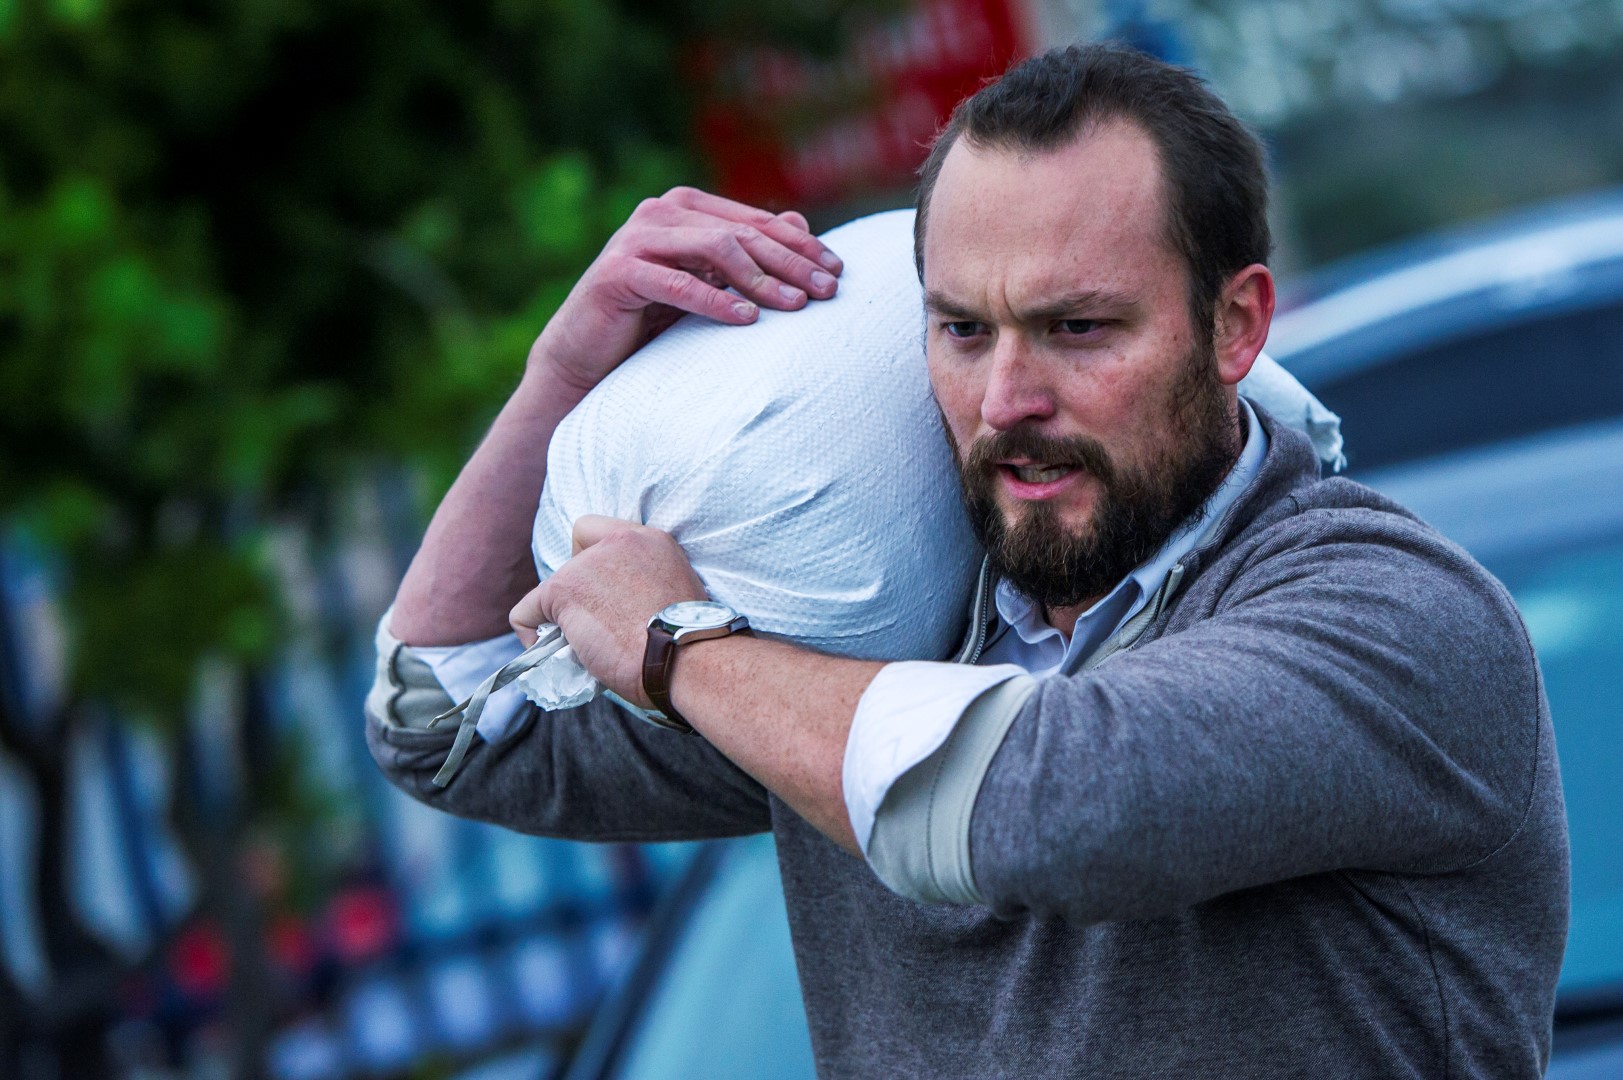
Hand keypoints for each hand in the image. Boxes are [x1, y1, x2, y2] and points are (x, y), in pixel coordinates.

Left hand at [509, 515, 706, 708]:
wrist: (685, 660)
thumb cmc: (688, 644)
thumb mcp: (674, 594)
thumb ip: (645, 583)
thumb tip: (618, 607)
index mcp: (650, 540)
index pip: (595, 530)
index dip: (589, 560)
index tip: (602, 593)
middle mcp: (618, 542)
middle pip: (573, 560)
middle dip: (580, 592)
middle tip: (599, 625)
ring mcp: (587, 565)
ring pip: (553, 588)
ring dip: (563, 615)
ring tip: (584, 645)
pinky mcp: (564, 590)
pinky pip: (526, 611)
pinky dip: (528, 631)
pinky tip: (543, 650)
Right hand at [529, 187, 843, 396]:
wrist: (585, 355)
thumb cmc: (651, 320)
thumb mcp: (707, 285)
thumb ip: (746, 253)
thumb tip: (800, 222)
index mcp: (686, 207)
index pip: (757, 222)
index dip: (801, 245)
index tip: (838, 271)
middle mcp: (660, 212)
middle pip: (742, 233)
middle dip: (791, 262)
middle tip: (828, 291)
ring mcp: (636, 237)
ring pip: (716, 249)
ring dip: (761, 279)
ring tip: (796, 306)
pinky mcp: (617, 272)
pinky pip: (677, 284)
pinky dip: (716, 301)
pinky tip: (748, 320)